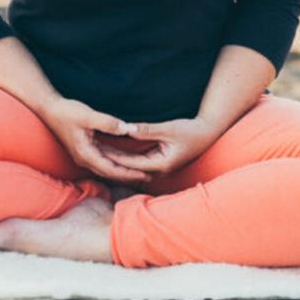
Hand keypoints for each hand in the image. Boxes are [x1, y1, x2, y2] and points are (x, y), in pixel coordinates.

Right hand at [41, 97, 153, 184]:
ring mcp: (84, 154)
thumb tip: (126, 128)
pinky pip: (103, 159)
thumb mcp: (87, 116)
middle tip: (148, 176)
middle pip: (110, 172)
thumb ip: (107, 123)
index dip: (128, 173)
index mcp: (85, 154)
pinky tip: (126, 159)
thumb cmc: (66, 112)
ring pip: (107, 167)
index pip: (111, 170)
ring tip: (140, 171)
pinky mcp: (85, 148)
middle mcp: (84, 158)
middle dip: (129, 175)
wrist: (49, 109)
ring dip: (123, 170)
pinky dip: (116, 161)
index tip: (144, 174)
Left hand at [94, 117, 220, 177]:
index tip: (98, 149)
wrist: (207, 134)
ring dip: (116, 160)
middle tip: (92, 152)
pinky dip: (125, 157)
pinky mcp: (158, 162)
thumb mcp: (169, 129)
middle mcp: (158, 171)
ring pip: (132, 166)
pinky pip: (137, 162)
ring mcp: (158, 168)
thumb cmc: (190, 131)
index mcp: (160, 165)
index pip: (130, 163)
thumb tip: (127, 128)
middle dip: (111, 160)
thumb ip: (147, 130)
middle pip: (129, 168)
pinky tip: (113, 151)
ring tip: (98, 152)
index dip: (113, 156)